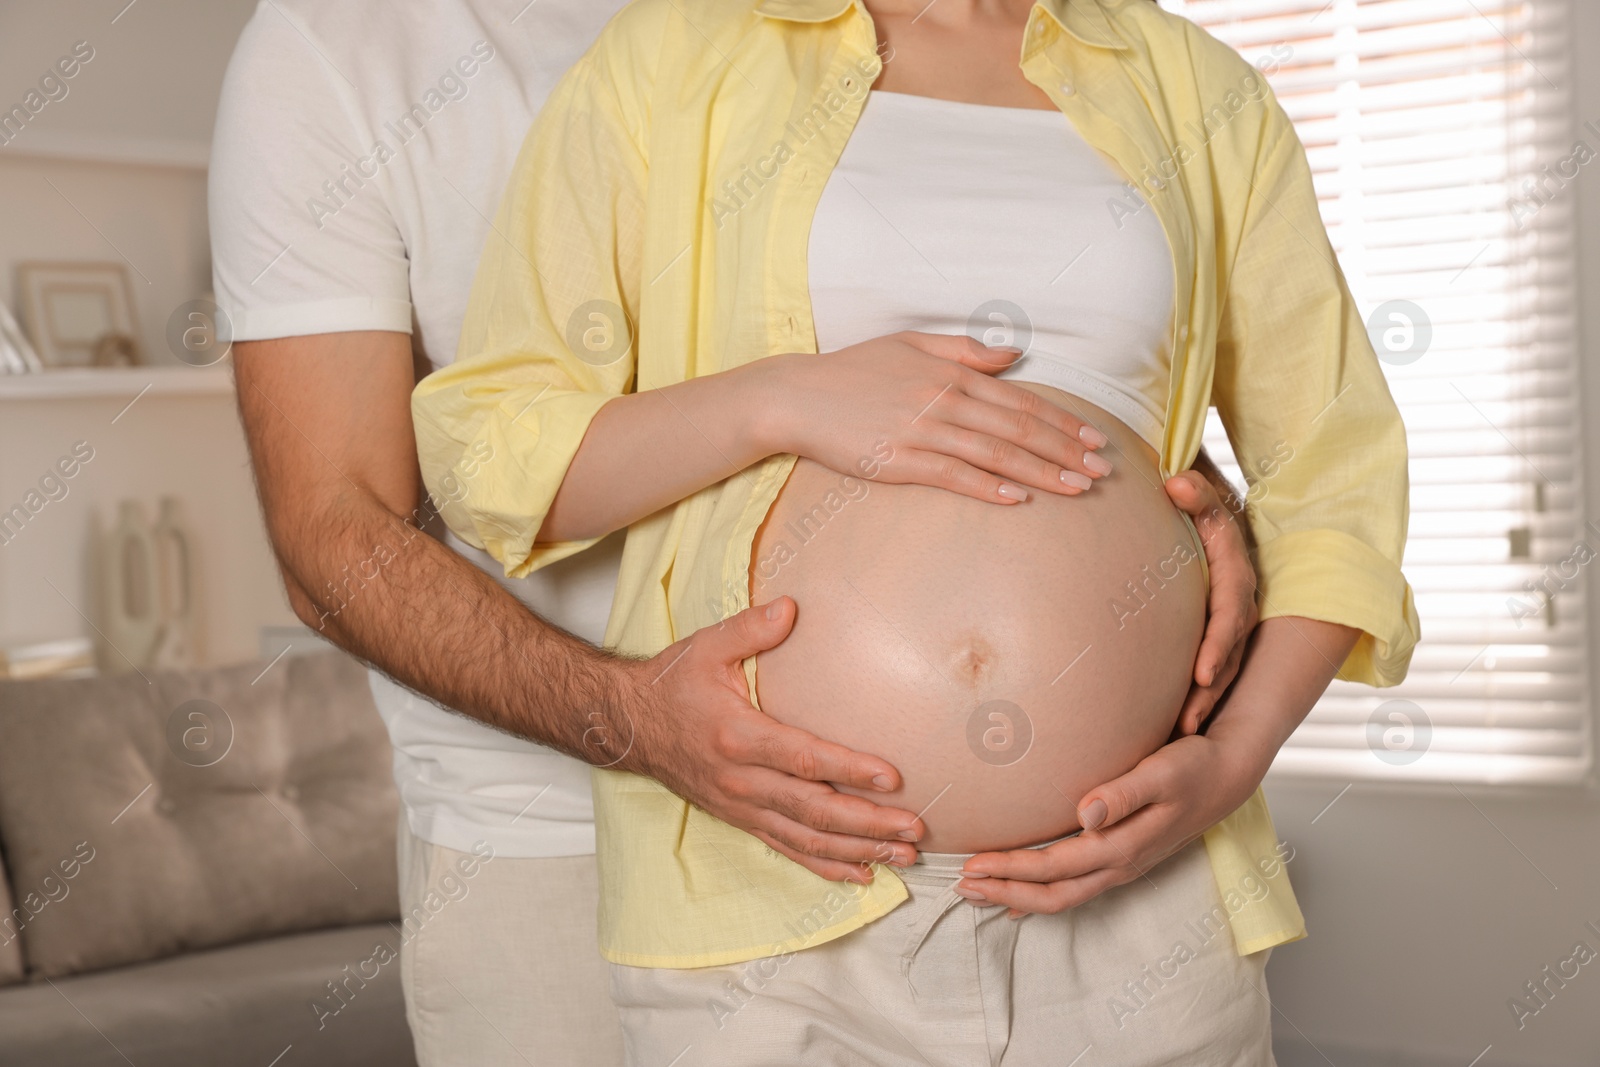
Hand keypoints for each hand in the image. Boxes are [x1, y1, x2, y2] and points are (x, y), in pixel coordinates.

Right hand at [613, 596, 923, 882]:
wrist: (630, 725)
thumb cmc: (673, 683)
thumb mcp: (706, 647)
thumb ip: (750, 629)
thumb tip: (791, 607)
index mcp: (738, 737)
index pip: (804, 759)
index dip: (849, 770)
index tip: (891, 777)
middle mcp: (741, 780)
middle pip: (814, 810)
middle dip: (868, 824)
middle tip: (914, 830)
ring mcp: (741, 806)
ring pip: (806, 838)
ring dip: (857, 851)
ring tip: (903, 858)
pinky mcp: (740, 819)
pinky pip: (788, 848)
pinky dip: (826, 866)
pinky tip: (862, 875)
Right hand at [760, 331, 1112, 504]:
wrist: (796, 397)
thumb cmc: (852, 371)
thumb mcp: (910, 344)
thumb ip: (964, 350)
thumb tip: (1013, 356)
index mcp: (951, 374)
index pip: (1020, 401)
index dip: (1062, 421)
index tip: (1094, 438)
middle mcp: (943, 401)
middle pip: (1018, 430)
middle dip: (1065, 451)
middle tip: (1102, 471)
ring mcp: (921, 432)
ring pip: (994, 455)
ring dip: (1040, 473)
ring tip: (1077, 489)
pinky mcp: (898, 461)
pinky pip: (952, 476)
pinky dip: (986, 487)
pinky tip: (1016, 500)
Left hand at [956, 731, 1263, 915]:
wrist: (1228, 772)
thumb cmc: (1193, 766)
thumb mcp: (1161, 771)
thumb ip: (1123, 792)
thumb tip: (1086, 812)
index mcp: (1123, 846)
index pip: (1054, 867)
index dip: (1011, 870)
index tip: (972, 864)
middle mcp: (1120, 864)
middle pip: (1053, 894)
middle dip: (1005, 893)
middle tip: (962, 886)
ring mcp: (1123, 865)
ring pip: (1063, 895)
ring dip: (1019, 897)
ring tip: (979, 891)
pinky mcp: (1123, 857)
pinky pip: (1077, 887)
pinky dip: (1043, 894)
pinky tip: (1021, 898)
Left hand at [1164, 469, 1257, 734]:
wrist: (1202, 499)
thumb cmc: (1196, 494)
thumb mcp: (1201, 484)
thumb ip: (1194, 486)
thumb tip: (1174, 482)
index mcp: (1236, 569)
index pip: (1231, 610)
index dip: (1219, 644)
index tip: (1203, 673)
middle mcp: (1236, 599)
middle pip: (1228, 651)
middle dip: (1211, 688)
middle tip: (1188, 720)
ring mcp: (1225, 617)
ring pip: (1221, 665)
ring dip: (1202, 699)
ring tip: (1178, 730)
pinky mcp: (1208, 627)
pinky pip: (1205, 665)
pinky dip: (1190, 691)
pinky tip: (1165, 720)